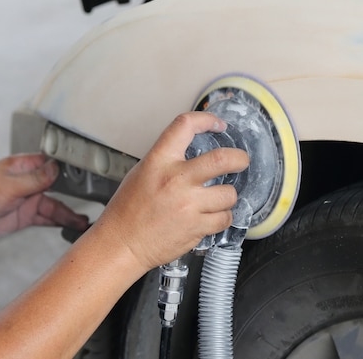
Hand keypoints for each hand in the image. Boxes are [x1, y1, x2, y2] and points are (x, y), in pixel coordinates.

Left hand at [0, 154, 88, 238]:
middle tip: (96, 201)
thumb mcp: (11, 185)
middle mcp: (30, 182)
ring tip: (86, 221)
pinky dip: (60, 222)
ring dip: (70, 213)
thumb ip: (37, 179)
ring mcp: (29, 199)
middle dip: (77, 195)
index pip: (55, 164)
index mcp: (26, 166)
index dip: (72, 169)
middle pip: (61, 187)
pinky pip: (48, 218)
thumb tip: (57, 169)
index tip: (90, 175)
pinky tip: (73, 226)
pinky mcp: (26, 215)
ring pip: (56, 205)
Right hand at [95, 112, 249, 270]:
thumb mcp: (143, 172)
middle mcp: (176, 180)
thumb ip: (168, 160)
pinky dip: (222, 217)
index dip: (206, 119)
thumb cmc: (128, 210)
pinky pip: (224, 218)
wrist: (122, 244)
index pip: (185, 126)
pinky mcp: (196, 228)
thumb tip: (194, 151)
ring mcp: (188, 205)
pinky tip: (211, 216)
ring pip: (228, 194)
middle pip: (222, 159)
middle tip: (241, 161)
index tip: (218, 124)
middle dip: (239, 158)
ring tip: (216, 199)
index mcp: (159, 161)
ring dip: (227, 196)